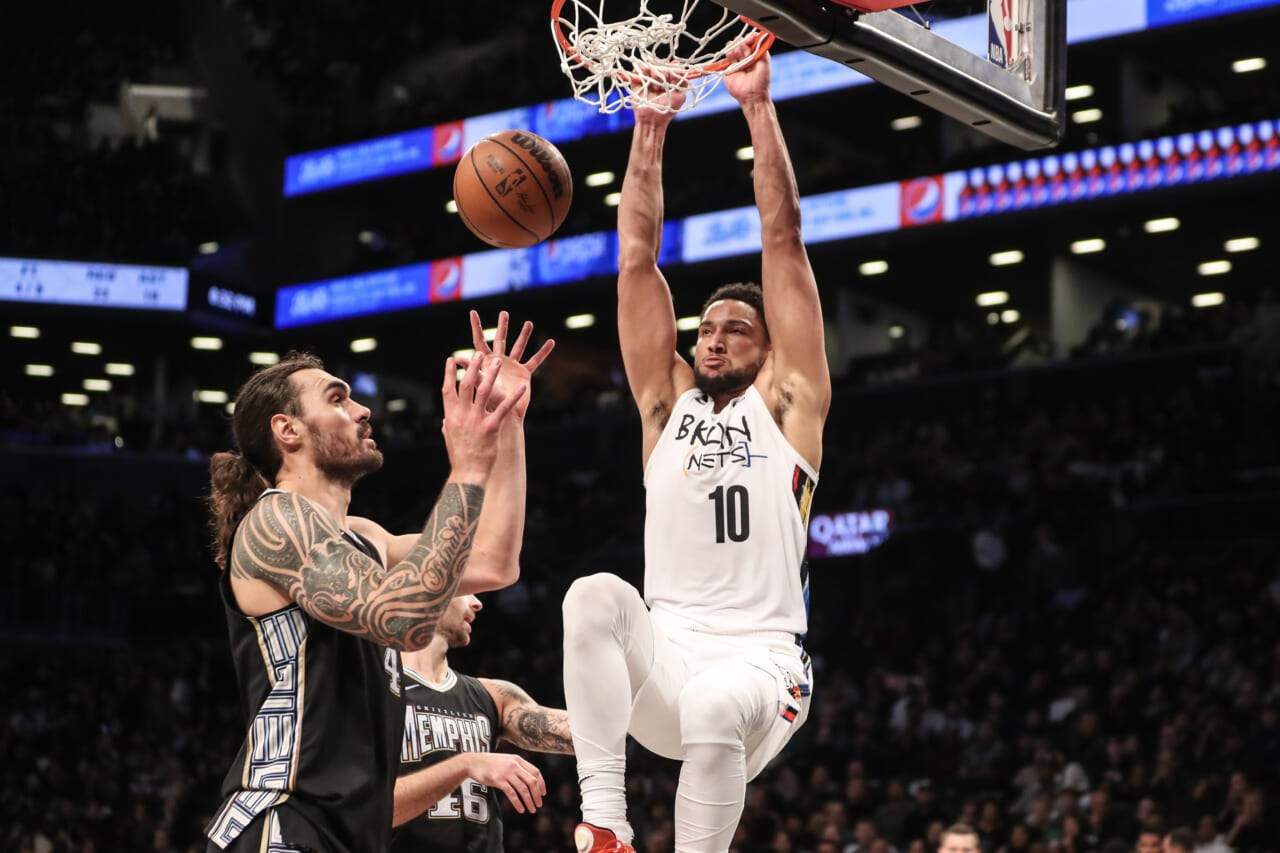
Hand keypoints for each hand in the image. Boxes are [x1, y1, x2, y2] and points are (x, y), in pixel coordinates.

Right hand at [441, 353, 525, 483]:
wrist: (468, 473)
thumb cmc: (460, 457)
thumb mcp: (450, 439)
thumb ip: (448, 427)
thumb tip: (446, 421)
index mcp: (450, 416)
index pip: (447, 390)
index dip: (449, 374)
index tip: (451, 359)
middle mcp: (462, 415)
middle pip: (465, 385)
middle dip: (472, 367)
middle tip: (478, 353)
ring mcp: (476, 420)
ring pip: (483, 391)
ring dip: (491, 374)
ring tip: (498, 361)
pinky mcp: (490, 427)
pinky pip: (503, 408)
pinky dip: (513, 397)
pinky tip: (522, 387)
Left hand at [457, 310, 553, 419]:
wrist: (505, 417)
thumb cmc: (488, 403)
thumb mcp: (479, 385)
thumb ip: (472, 370)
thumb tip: (458, 358)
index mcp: (486, 361)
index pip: (479, 340)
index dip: (476, 326)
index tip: (472, 312)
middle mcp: (499, 361)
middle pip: (500, 339)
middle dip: (502, 326)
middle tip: (503, 313)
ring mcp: (512, 366)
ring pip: (519, 346)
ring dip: (524, 335)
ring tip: (528, 323)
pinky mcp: (524, 373)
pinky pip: (535, 361)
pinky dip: (543, 352)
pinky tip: (551, 343)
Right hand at [464, 752, 546, 813]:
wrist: (473, 762)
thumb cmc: (491, 763)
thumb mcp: (507, 760)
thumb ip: (518, 767)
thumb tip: (530, 780)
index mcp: (518, 760)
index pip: (536, 772)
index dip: (541, 784)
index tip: (543, 794)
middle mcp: (514, 765)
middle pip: (532, 781)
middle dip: (537, 795)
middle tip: (539, 805)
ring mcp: (506, 772)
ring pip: (523, 789)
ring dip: (529, 801)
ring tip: (531, 809)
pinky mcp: (498, 780)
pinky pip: (512, 794)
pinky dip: (518, 803)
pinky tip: (520, 809)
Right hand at [629, 66, 686, 124]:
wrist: (652, 120)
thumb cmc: (668, 110)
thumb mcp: (680, 95)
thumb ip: (682, 81)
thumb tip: (680, 67)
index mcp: (669, 80)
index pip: (671, 66)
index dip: (672, 68)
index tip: (671, 78)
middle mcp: (659, 78)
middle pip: (661, 63)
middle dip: (663, 73)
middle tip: (662, 87)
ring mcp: (648, 79)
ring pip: (651, 64)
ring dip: (654, 72)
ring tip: (654, 87)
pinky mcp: (638, 81)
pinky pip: (639, 68)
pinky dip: (642, 68)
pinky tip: (645, 75)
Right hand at [724, 40, 771, 105]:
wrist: (752, 95)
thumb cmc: (762, 81)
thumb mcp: (765, 62)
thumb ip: (762, 48)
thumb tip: (757, 36)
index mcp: (755, 53)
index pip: (750, 39)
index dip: (748, 38)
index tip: (750, 41)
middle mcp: (746, 55)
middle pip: (739, 41)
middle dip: (742, 45)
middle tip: (747, 55)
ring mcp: (737, 61)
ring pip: (732, 46)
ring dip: (736, 51)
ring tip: (741, 62)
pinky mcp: (729, 67)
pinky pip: (726, 55)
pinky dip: (730, 55)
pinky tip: (735, 62)